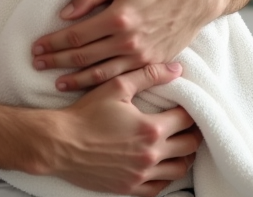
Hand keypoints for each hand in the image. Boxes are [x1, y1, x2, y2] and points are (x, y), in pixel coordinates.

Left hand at [32, 0, 218, 91]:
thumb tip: (65, 12)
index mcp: (117, 18)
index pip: (76, 35)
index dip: (53, 43)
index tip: (37, 47)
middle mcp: (127, 41)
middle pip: (82, 56)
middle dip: (56, 61)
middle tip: (37, 64)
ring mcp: (140, 57)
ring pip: (99, 73)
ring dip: (75, 78)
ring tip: (56, 82)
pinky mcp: (151, 65)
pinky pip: (120, 79)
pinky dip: (100, 84)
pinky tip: (88, 86)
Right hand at [51, 63, 200, 195]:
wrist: (59, 143)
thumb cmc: (86, 113)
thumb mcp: (117, 86)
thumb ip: (149, 75)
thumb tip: (176, 69)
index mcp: (151, 129)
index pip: (187, 120)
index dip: (191, 111)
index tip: (187, 106)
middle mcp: (150, 155)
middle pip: (189, 146)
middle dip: (193, 133)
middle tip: (189, 125)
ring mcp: (140, 175)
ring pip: (179, 169)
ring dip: (184, 157)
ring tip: (180, 145)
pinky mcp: (129, 188)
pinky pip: (159, 188)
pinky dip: (166, 177)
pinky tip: (162, 166)